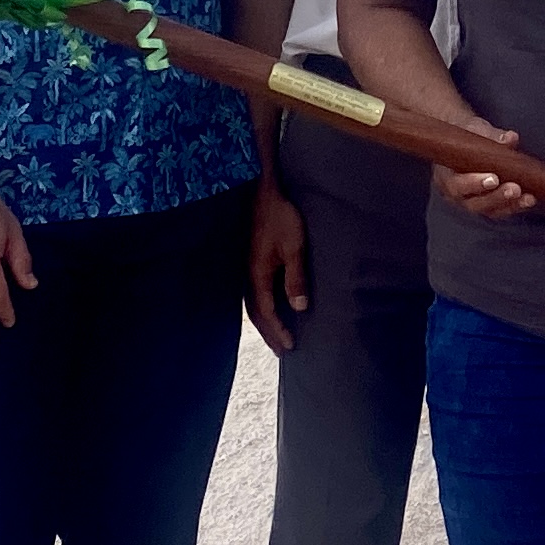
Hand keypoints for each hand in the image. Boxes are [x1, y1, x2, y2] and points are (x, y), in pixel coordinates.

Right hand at [245, 181, 308, 350]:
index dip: (279, 330)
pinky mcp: (247, 261)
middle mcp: (247, 276)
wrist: (259, 193)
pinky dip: (260, 308)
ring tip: (274, 335)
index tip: (291, 345)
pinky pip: (252, 293)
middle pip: (256, 314)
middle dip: (269, 333)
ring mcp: (245, 269)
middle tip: (282, 351)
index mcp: (258, 276)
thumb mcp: (293, 247)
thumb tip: (299, 307)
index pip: (267, 312)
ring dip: (263, 323)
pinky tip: (265, 308)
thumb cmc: (279, 217)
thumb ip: (295, 277)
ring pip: (252, 305)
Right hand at [434, 128, 535, 223]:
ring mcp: (472, 202)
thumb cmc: (465, 136)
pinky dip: (515, 206)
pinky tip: (529, 200)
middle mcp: (457, 194)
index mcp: (447, 176)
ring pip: (489, 210)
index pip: (458, 185)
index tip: (493, 179)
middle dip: (496, 197)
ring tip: (527, 198)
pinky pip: (500, 210)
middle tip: (514, 189)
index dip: (475, 184)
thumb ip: (490, 135)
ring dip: (510, 205)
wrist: (464, 142)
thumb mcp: (474, 129)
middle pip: (475, 203)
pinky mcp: (487, 205)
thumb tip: (510, 138)